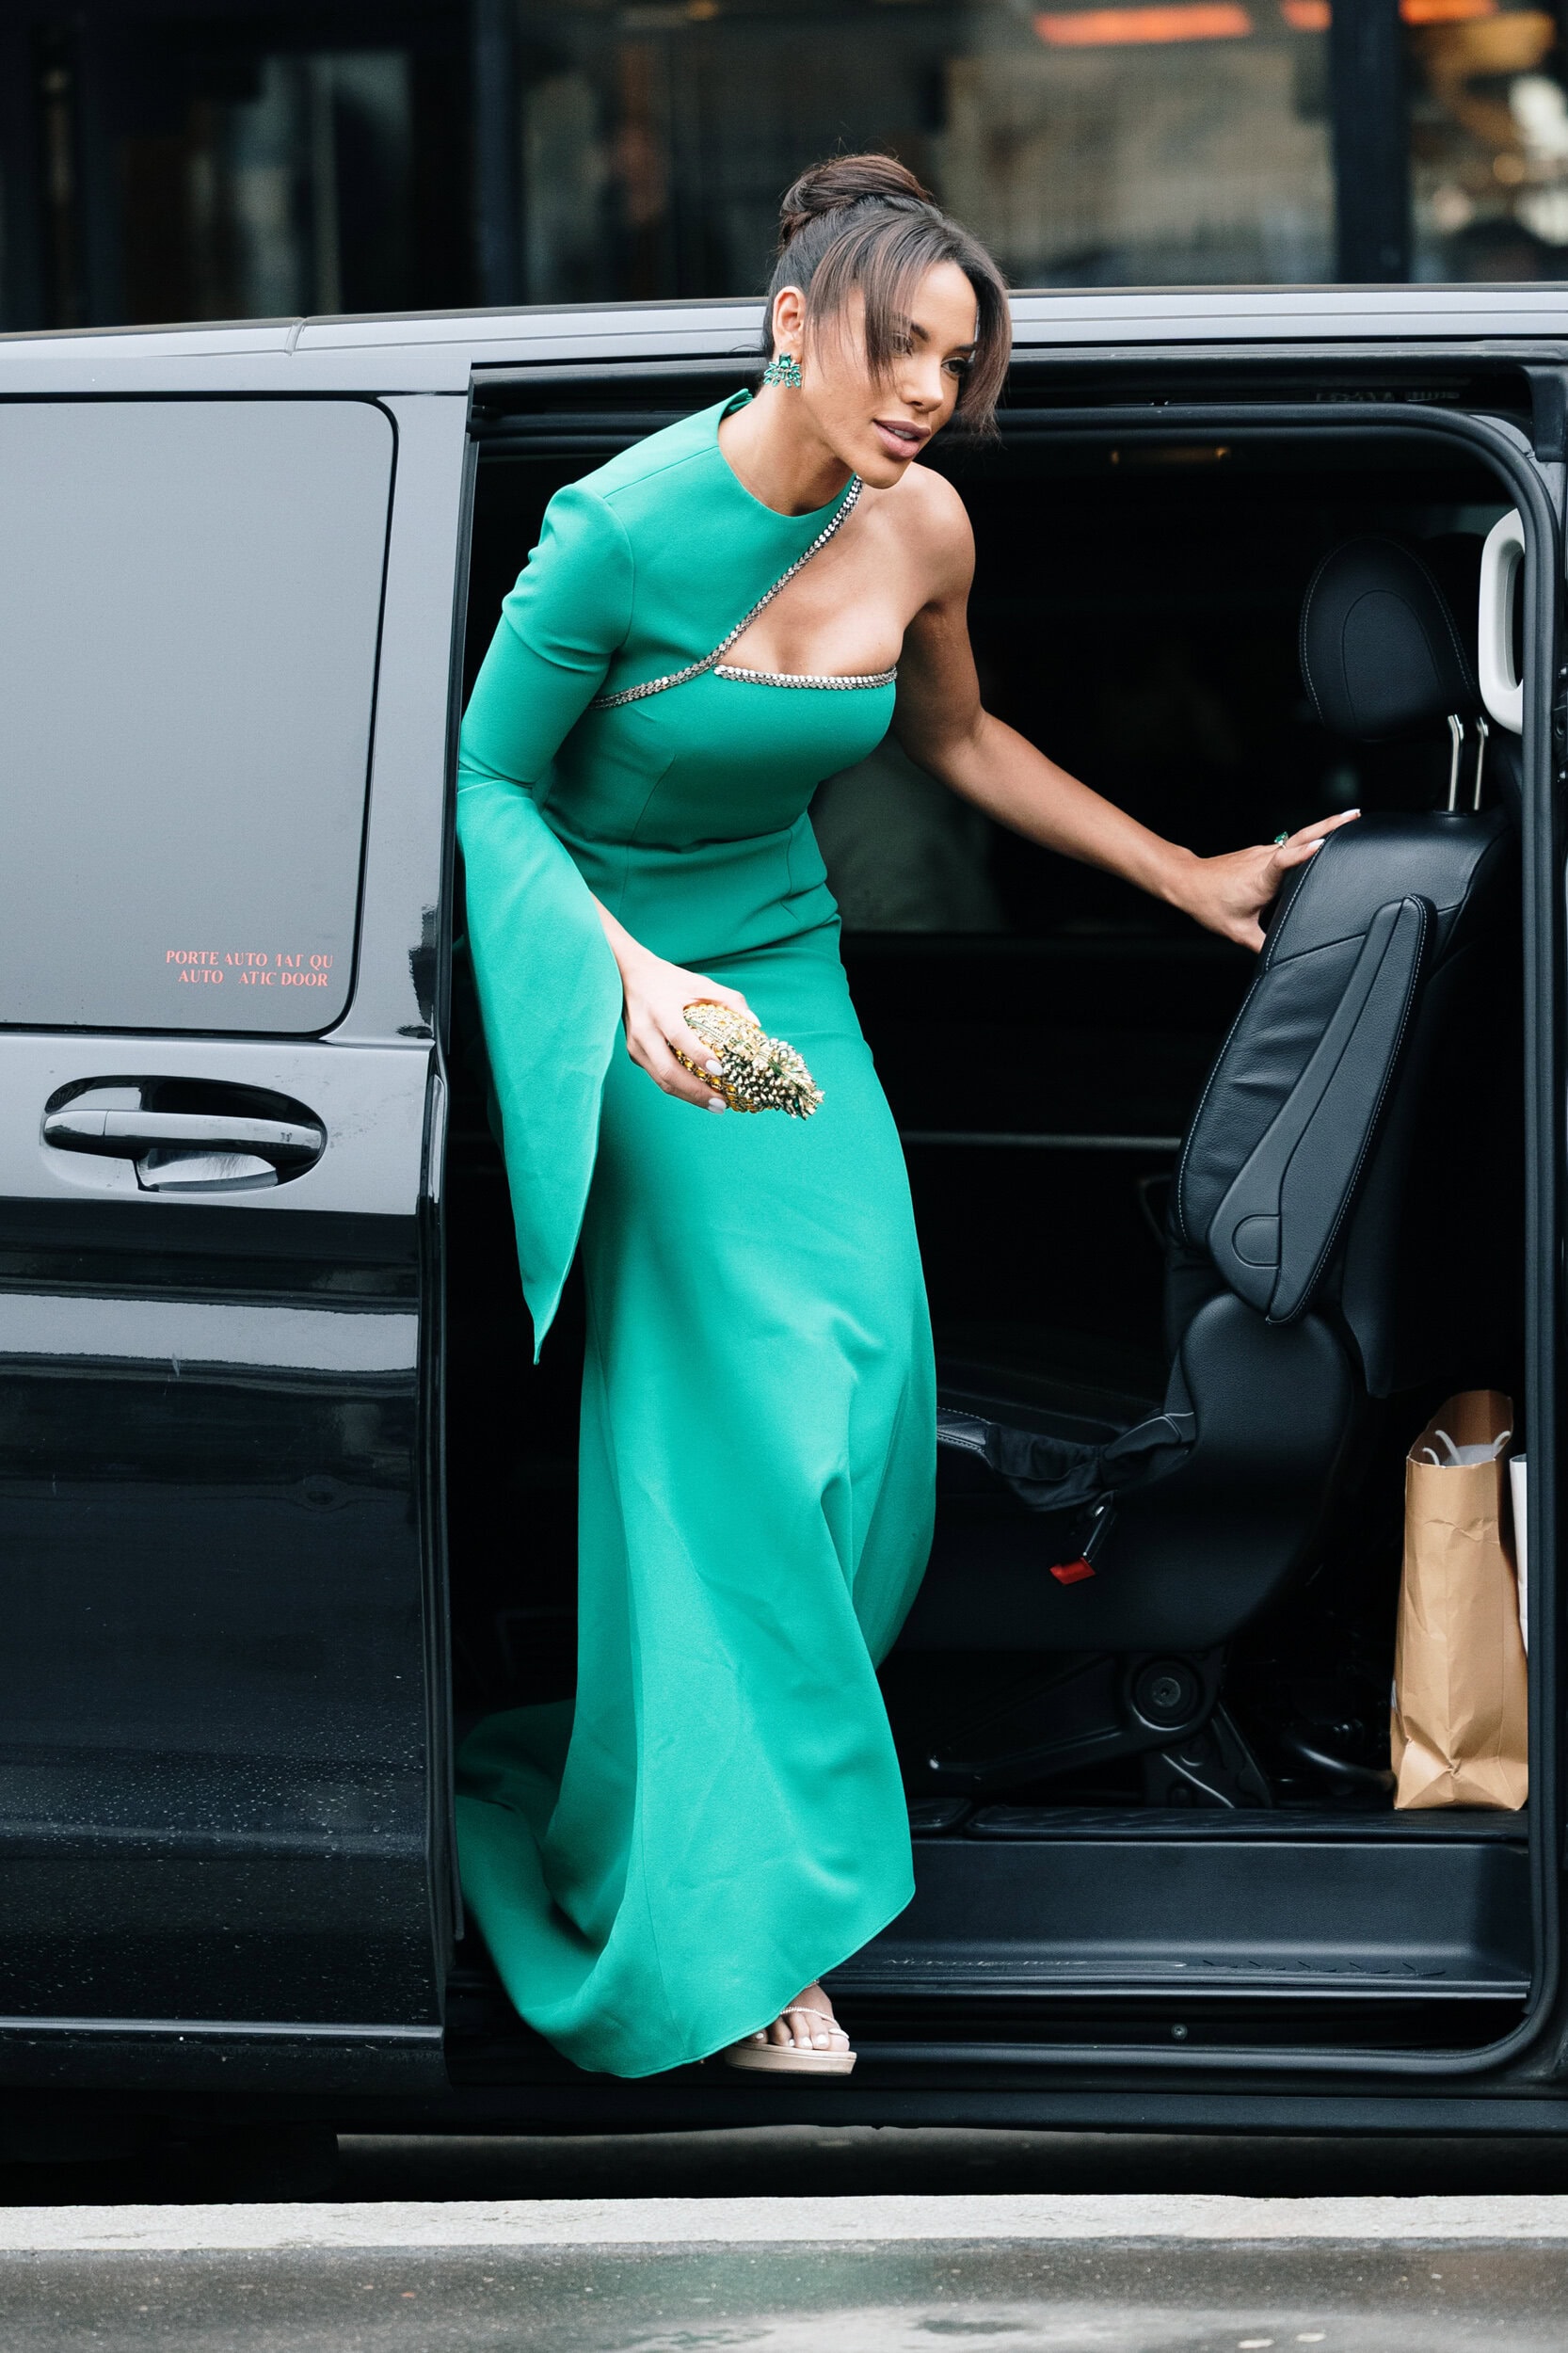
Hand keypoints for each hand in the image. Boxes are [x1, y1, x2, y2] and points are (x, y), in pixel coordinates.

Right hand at [617, 948, 752, 1110]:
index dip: (699, 1056)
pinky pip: (658, 1077)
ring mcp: (636, 1046)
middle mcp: (644, 1031)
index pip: (679, 1037)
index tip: (722, 1071)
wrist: (629, 976)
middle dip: (696, 1092)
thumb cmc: (669, 980)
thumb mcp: (699, 983)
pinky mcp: (635, 1054)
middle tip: (722, 1103)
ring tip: (715, 1106)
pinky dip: (680, 1089)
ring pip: (662, 1081)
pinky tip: (700, 1094)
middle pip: (668, 1070)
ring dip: (689, 1097)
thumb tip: (754, 1024)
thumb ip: (729, 1000)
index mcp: (660, 1010)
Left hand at [1172, 811, 1360, 951]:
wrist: (1187, 882)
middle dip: (1329, 825)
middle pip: (1301, 837)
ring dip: (1323, 828)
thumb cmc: (1209, 904)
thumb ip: (1262, 945)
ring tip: (1351, 822)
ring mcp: (1264, 852)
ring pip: (1297, 838)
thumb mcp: (1237, 932)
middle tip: (1355, 816)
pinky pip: (1290, 845)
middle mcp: (1264, 860)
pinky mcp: (1262, 853)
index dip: (1304, 853)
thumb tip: (1279, 957)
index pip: (1285, 861)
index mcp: (1261, 879)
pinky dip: (1309, 841)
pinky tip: (1323, 841)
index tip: (1325, 844)